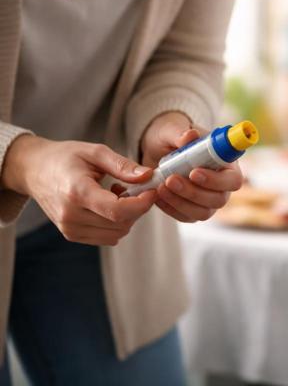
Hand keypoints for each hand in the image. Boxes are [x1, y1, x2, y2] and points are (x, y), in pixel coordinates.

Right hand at [3, 135, 155, 245]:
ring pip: (116, 233)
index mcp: (77, 192)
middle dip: (138, 208)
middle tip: (136, 188)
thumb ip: (123, 166)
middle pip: (121, 224)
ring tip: (118, 194)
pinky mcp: (71, 235)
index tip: (151, 190)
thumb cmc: (64, 158)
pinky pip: (106, 237)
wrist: (34, 170)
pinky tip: (109, 205)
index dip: (142, 204)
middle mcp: (71, 215)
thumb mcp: (95, 152)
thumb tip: (148, 176)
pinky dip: (116, 224)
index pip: (118, 211)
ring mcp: (70, 228)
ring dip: (128, 217)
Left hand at [140, 111, 243, 222]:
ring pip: (203, 212)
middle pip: (219, 200)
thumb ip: (181, 133)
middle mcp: (222, 186)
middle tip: (170, 180)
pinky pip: (186, 217)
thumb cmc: (173, 135)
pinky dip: (171, 209)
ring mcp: (208, 200)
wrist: (158, 147)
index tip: (194, 172)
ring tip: (160, 187)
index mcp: (227, 164)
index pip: (233, 180)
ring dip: (181, 202)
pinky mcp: (192, 210)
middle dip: (193, 193)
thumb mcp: (174, 129)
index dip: (217, 180)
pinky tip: (157, 195)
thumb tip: (189, 136)